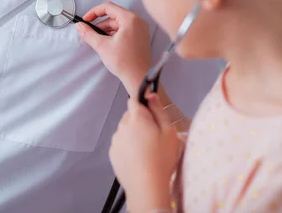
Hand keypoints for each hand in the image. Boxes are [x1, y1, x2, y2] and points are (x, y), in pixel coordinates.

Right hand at [76, 2, 151, 96]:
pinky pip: (124, 30)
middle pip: (113, 16)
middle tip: (89, 33)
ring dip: (106, 31)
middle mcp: (138, 22)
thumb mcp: (102, 46)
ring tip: (98, 42)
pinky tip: (107, 44)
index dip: (94, 12)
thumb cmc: (126, 63)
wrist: (139, 78)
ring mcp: (140, 30)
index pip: (108, 7)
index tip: (86, 20)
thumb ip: (88, 34)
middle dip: (100, 24)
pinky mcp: (140, 37)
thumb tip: (80, 26)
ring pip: (118, 24)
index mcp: (130, 19)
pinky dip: (114, 35)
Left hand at [110, 94, 183, 212]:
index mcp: (137, 117)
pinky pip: (120, 143)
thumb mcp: (169, 132)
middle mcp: (122, 126)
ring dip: (133, 134)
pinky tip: (139, 158)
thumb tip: (151, 95)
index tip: (152, 114)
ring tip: (147, 150)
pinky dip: (128, 147)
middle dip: (140, 121)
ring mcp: (115, 140)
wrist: (146, 186)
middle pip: (130, 116)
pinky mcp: (112, 153)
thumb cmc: (161, 158)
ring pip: (125, 130)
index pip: (135, 100)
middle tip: (154, 136)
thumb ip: (159, 111)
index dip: (144, 104)